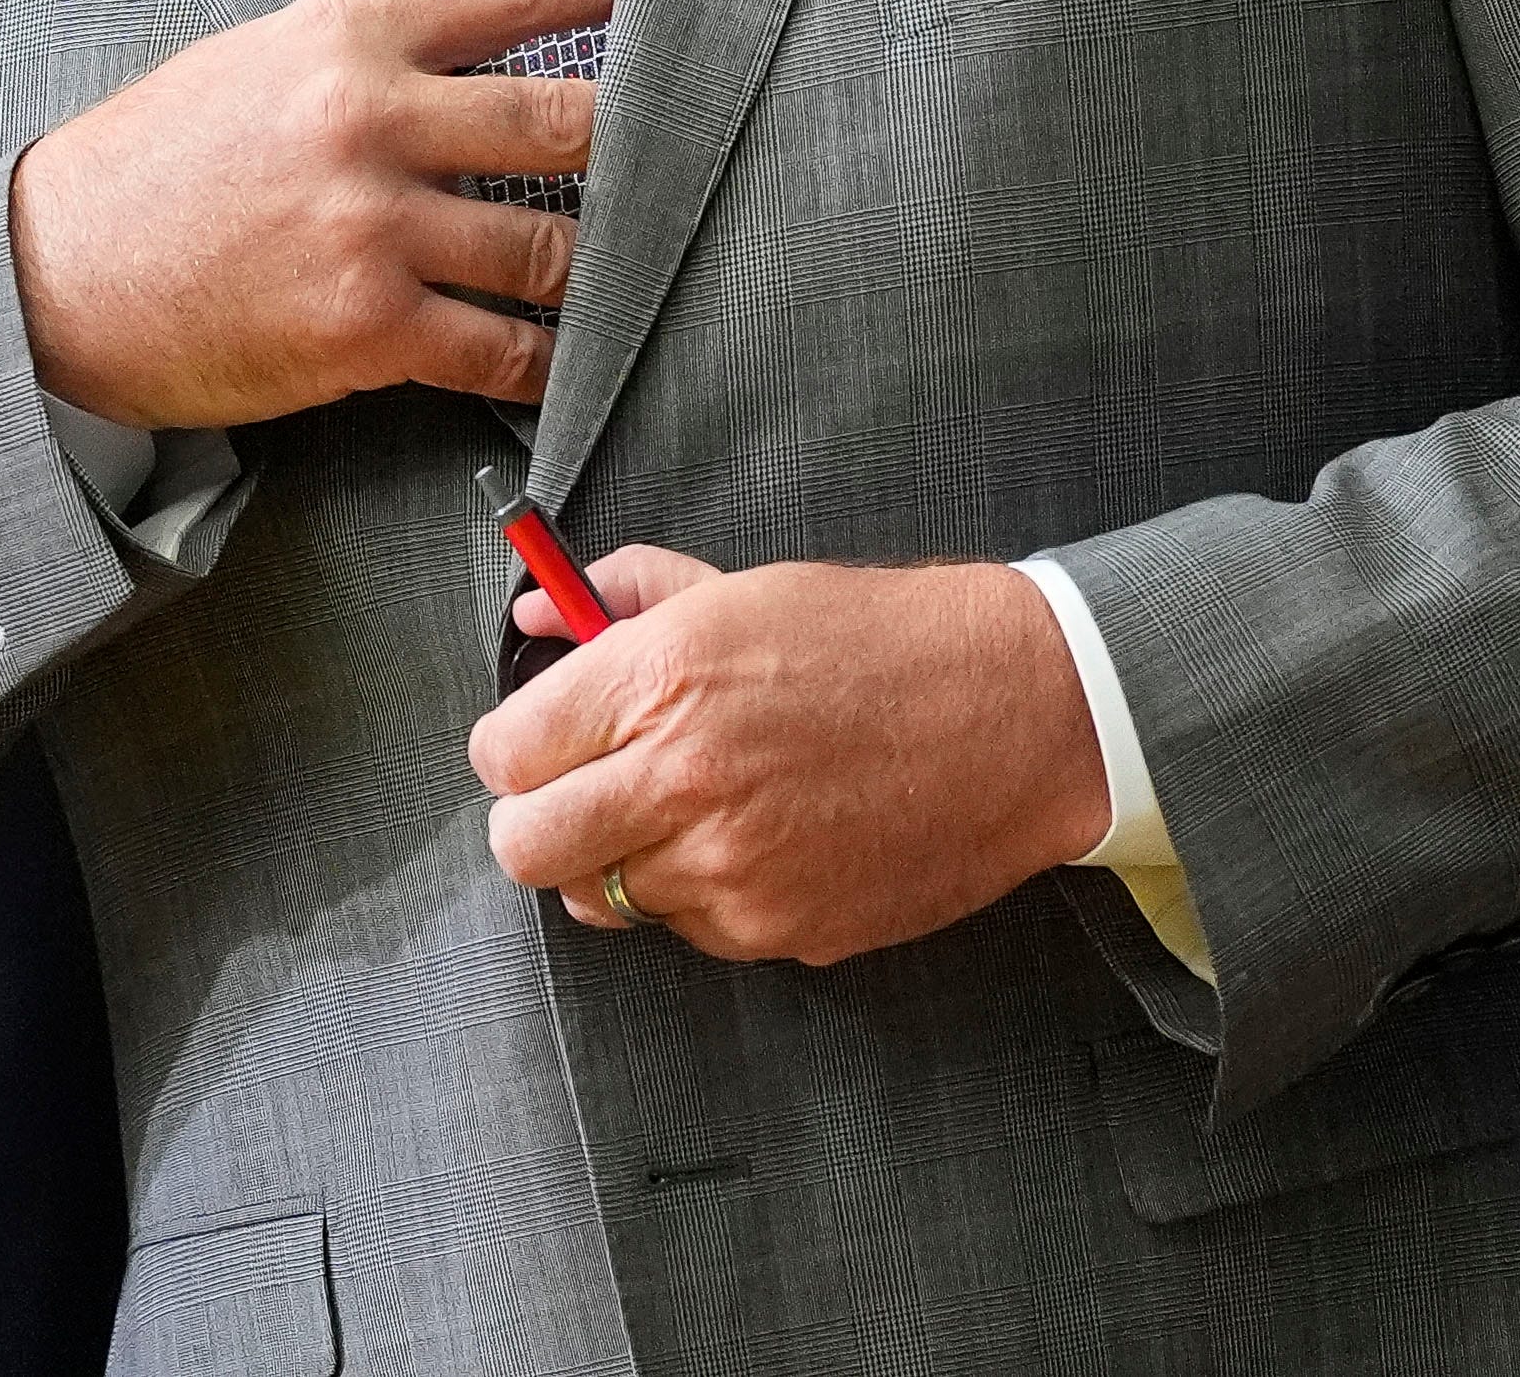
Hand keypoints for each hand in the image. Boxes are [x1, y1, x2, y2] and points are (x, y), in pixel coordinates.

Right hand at [6, 0, 611, 429]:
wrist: (57, 276)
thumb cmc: (148, 168)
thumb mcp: (253, 61)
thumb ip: (364, 52)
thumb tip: (466, 51)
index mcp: (344, 36)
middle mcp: (370, 120)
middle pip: (561, 120)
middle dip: (631, 142)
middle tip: (679, 151)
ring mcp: (373, 226)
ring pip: (548, 245)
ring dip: (593, 263)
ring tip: (620, 266)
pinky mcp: (368, 326)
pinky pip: (500, 347)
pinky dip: (544, 356)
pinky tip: (561, 353)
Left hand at [467, 545, 1110, 960]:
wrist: (1012, 714)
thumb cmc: (874, 640)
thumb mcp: (737, 589)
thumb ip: (622, 599)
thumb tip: (537, 609)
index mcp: (660, 679)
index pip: (506, 752)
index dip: (512, 749)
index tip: (535, 745)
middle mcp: (683, 779)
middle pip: (524, 848)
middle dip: (532, 821)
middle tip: (569, 799)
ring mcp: (730, 867)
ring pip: (601, 899)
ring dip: (620, 862)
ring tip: (684, 811)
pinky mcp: (778, 929)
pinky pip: (688, 930)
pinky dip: (698, 897)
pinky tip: (753, 841)